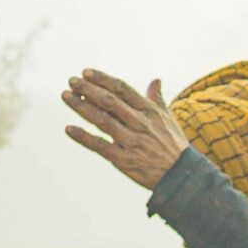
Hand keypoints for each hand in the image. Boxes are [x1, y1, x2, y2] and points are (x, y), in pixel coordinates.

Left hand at [62, 69, 189, 188]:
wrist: (182, 175)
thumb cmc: (173, 145)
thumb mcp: (168, 119)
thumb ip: (157, 99)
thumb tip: (155, 80)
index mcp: (149, 111)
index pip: (122, 89)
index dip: (103, 79)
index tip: (86, 72)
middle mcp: (139, 124)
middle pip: (109, 102)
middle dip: (88, 89)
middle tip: (71, 81)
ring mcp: (131, 142)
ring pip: (101, 120)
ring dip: (81, 107)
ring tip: (66, 96)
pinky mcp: (123, 159)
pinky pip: (99, 145)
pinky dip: (83, 137)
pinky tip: (68, 128)